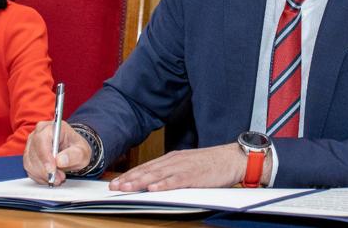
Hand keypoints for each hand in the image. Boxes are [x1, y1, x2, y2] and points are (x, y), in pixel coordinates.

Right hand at [23, 120, 91, 185]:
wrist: (73, 152)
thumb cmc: (77, 149)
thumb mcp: (82, 152)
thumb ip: (74, 155)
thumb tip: (60, 160)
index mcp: (53, 127)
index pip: (42, 140)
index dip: (45, 156)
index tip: (52, 169)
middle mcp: (39, 133)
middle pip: (34, 153)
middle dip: (46, 169)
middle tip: (59, 178)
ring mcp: (31, 144)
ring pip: (30, 163)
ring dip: (43, 174)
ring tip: (58, 178)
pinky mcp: (28, 156)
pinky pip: (29, 169)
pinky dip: (40, 176)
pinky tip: (50, 177)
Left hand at [108, 143, 268, 191]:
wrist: (233, 158)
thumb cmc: (212, 164)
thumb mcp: (188, 165)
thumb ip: (172, 171)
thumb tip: (154, 181)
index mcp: (173, 158)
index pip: (147, 166)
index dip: (131, 174)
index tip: (116, 182)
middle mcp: (176, 160)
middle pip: (148, 170)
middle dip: (129, 179)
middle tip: (114, 186)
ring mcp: (185, 167)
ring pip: (158, 175)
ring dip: (141, 181)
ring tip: (127, 187)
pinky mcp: (195, 175)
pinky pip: (177, 180)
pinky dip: (164, 184)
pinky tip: (154, 188)